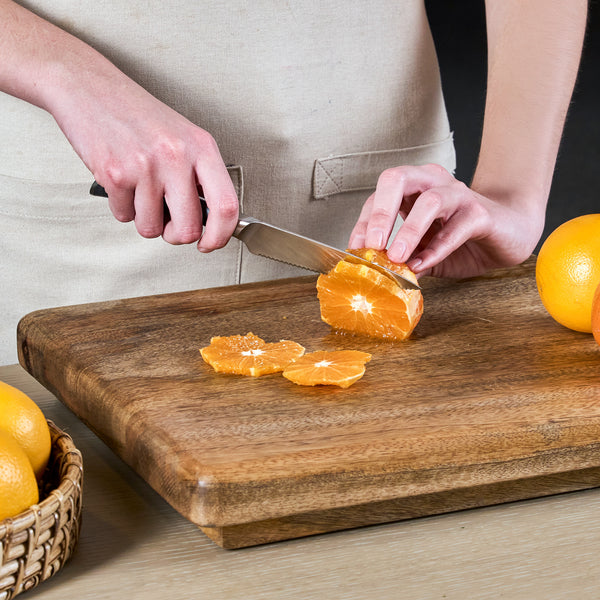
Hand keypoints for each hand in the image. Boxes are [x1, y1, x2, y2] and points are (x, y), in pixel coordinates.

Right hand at [1, 0, 238, 249]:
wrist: (88, 86)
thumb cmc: (138, 115)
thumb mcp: (183, 137)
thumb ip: (200, 176)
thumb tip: (209, 222)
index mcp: (201, 147)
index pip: (227, 206)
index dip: (220, 236)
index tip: (210, 244)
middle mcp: (176, 156)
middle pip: (188, 229)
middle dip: (175, 234)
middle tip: (167, 221)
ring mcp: (145, 166)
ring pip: (151, 229)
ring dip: (144, 219)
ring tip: (139, 190)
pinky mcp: (114, 174)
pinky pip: (123, 216)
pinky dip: (121, 206)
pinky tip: (121, 181)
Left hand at [348, 164, 543, 278]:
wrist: (508, 235)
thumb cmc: (461, 239)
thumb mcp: (424, 251)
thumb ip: (403, 259)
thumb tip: (377, 275)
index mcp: (412, 189)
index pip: (378, 197)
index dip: (364, 222)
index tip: (356, 250)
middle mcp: (432, 183)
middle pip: (397, 179)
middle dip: (381, 212)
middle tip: (373, 244)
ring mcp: (458, 195)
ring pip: (430, 201)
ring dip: (409, 231)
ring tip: (396, 258)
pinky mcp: (481, 213)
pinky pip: (457, 227)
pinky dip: (437, 248)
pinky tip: (424, 265)